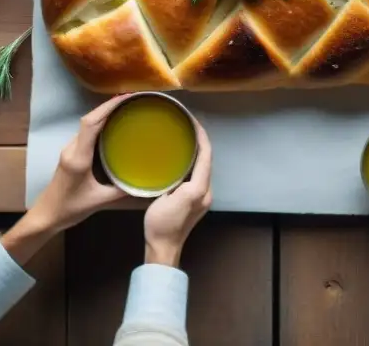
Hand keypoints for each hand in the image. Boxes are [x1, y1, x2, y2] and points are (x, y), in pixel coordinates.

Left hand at [1, 97, 129, 264]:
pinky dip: (100, 124)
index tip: (126, 97)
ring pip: (87, 125)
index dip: (107, 107)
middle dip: (109, 106)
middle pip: (89, 120)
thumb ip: (123, 189)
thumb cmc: (70, 208)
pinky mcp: (71, 154)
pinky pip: (87, 133)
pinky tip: (113, 126)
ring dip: (104, 114)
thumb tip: (146, 181)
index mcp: (78, 157)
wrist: (46, 217)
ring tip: (126, 109)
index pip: (91, 124)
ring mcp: (70, 150)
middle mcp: (72, 149)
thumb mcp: (100, 201)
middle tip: (132, 100)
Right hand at [143, 120, 212, 266]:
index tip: (192, 121)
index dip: (201, 136)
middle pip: (206, 159)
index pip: (205, 155)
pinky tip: (181, 157)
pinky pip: (198, 174)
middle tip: (186, 125)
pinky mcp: (196, 200)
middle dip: (199, 140)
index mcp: (200, 188)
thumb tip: (177, 162)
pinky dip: (192, 162)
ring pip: (203, 166)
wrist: (163, 248)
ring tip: (184, 136)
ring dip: (197, 151)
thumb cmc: (162, 224)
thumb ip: (176, 180)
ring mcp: (203, 196)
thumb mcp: (166, 198)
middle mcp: (206, 190)